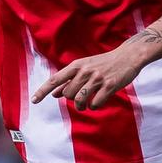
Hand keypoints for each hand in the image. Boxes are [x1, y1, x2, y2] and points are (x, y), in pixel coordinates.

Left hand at [30, 44, 148, 110]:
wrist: (128, 56)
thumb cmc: (103, 64)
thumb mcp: (84, 68)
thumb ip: (69, 80)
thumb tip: (54, 93)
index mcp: (76, 65)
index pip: (54, 79)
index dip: (43, 90)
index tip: (33, 100)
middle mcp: (85, 71)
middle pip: (67, 94)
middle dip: (71, 100)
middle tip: (81, 97)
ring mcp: (97, 78)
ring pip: (79, 101)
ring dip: (82, 106)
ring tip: (87, 104)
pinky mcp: (110, 86)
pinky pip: (94, 104)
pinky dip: (94, 106)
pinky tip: (99, 100)